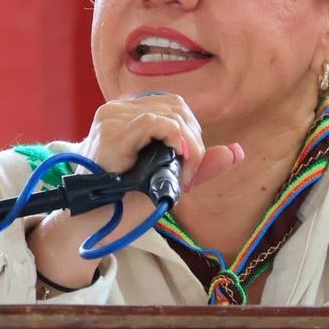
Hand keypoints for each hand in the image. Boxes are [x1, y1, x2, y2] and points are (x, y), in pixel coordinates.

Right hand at [28, 93, 242, 286]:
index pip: (175, 106)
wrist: (91, 223)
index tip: (191, 167)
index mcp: (130, 112)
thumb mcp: (166, 179)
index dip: (192, 132)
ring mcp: (112, 117)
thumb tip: (236, 152)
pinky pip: (153, 122)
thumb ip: (197, 164)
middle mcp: (118, 109)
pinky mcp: (110, 132)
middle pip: (176, 107)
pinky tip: (177, 158)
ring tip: (183, 176)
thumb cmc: (122, 200)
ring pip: (169, 113)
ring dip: (188, 145)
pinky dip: (174, 138)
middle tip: (189, 176)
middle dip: (194, 139)